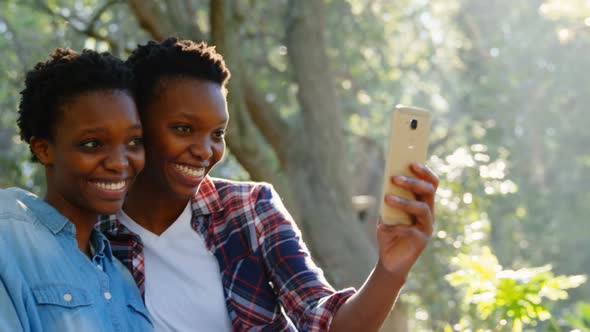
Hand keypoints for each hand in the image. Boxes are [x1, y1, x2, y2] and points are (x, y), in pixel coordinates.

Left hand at [376, 163, 437, 278]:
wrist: (389, 259)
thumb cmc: (389, 232)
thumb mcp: (387, 212)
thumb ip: (390, 198)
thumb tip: (388, 182)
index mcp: (423, 203)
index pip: (430, 183)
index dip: (424, 172)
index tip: (412, 162)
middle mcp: (429, 213)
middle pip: (428, 192)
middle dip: (413, 182)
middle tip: (395, 178)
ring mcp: (427, 227)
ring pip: (422, 208)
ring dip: (404, 202)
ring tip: (387, 198)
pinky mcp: (421, 240)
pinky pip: (410, 229)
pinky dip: (394, 226)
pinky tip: (382, 226)